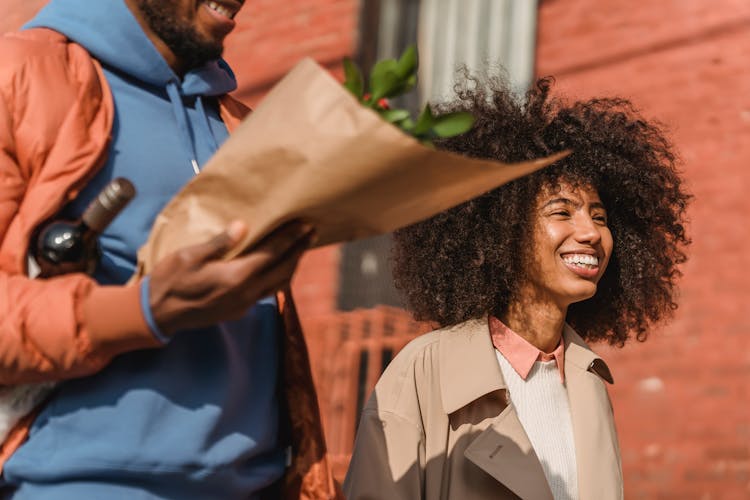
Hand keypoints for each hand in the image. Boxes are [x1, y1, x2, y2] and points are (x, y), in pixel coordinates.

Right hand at [148, 220, 313, 334]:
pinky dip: (278, 277)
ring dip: (292, 266)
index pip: (272, 254)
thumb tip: (243, 226)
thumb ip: (220, 243)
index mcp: (237, 277)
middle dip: (299, 251)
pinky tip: (277, 268)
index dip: (291, 238)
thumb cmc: (170, 280)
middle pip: (283, 270)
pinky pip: (267, 292)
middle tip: (312, 233)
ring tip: (300, 249)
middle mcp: (246, 293)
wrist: (158, 314)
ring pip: (279, 284)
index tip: (305, 224)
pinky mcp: (238, 310)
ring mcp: (244, 304)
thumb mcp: (190, 256)